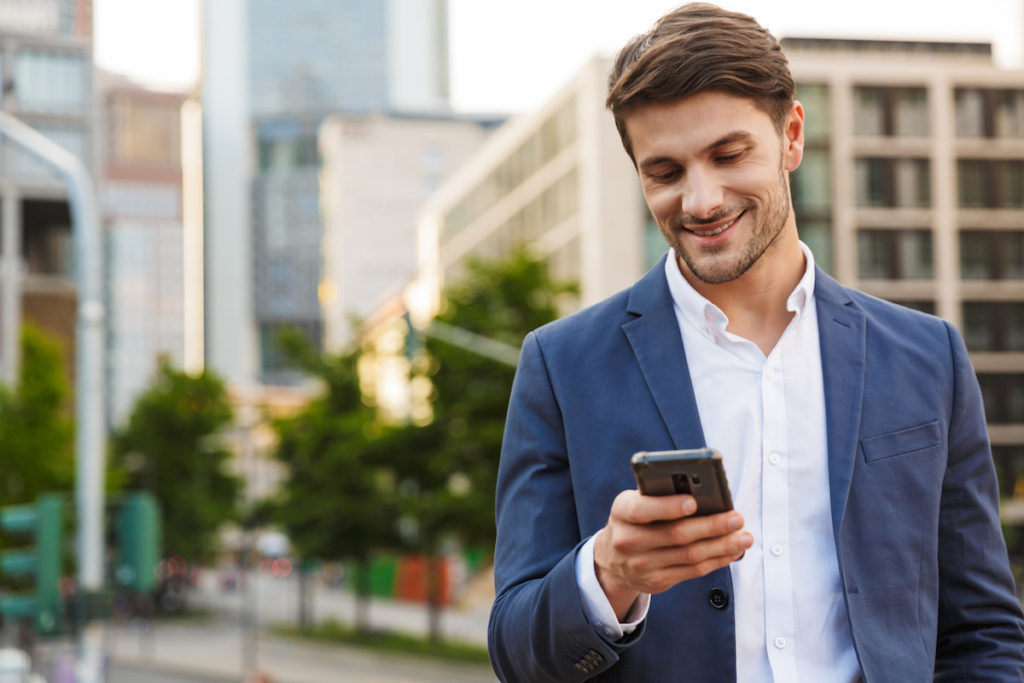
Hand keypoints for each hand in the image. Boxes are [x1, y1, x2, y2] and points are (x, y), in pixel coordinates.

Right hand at [593, 490, 752, 619]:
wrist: (613, 559)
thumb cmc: (634, 520)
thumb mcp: (635, 502)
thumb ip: (659, 495)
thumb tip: (704, 493)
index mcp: (622, 512)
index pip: (643, 510)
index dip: (668, 507)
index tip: (694, 502)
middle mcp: (628, 540)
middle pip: (675, 535)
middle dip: (711, 526)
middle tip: (737, 518)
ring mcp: (642, 565)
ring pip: (689, 556)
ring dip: (722, 546)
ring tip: (744, 537)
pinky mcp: (657, 582)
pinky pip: (693, 571)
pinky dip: (716, 560)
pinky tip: (732, 551)